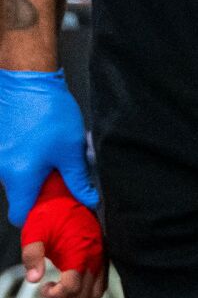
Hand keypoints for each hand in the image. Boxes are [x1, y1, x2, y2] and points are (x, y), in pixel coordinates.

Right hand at [0, 68, 97, 226]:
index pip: (20, 215)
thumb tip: (88, 200)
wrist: (27, 79)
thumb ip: (78, 180)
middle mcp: (2, 170)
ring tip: (56, 157)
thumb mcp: (71, 150)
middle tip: (63, 178)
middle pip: (20, 195)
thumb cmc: (48, 112)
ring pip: (18, 177)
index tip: (54, 211)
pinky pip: (12, 161)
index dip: (38, 218)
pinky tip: (43, 145)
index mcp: (20, 177)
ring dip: (36, 174)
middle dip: (42, 191)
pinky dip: (28, 160)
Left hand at [21, 169, 106, 297]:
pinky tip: (72, 275)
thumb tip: (33, 278)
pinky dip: (88, 285)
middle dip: (65, 297)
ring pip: (96, 291)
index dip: (56, 294)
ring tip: (62, 285)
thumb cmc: (48, 211)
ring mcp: (101, 254)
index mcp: (79, 252)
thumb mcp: (33, 232)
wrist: (65, 192)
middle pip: (85, 294)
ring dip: (78, 294)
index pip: (73, 288)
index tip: (44, 287)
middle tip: (50, 288)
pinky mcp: (103, 252)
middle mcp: (95, 255)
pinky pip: (102, 279)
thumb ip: (32, 256)